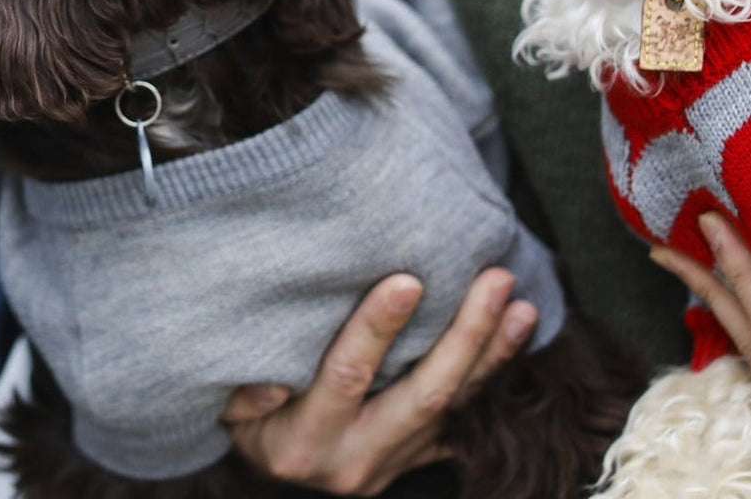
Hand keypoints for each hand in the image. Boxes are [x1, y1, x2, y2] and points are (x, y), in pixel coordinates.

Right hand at [223, 268, 538, 495]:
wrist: (283, 469)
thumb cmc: (254, 418)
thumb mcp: (230, 405)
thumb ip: (242, 389)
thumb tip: (271, 382)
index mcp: (305, 438)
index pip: (347, 376)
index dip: (377, 330)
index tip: (408, 281)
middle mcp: (356, 456)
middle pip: (422, 394)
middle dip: (463, 335)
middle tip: (494, 280)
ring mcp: (396, 461)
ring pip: (454, 404)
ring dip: (492, 350)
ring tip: (521, 302)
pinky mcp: (422, 456)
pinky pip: (467, 415)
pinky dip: (495, 370)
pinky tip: (520, 328)